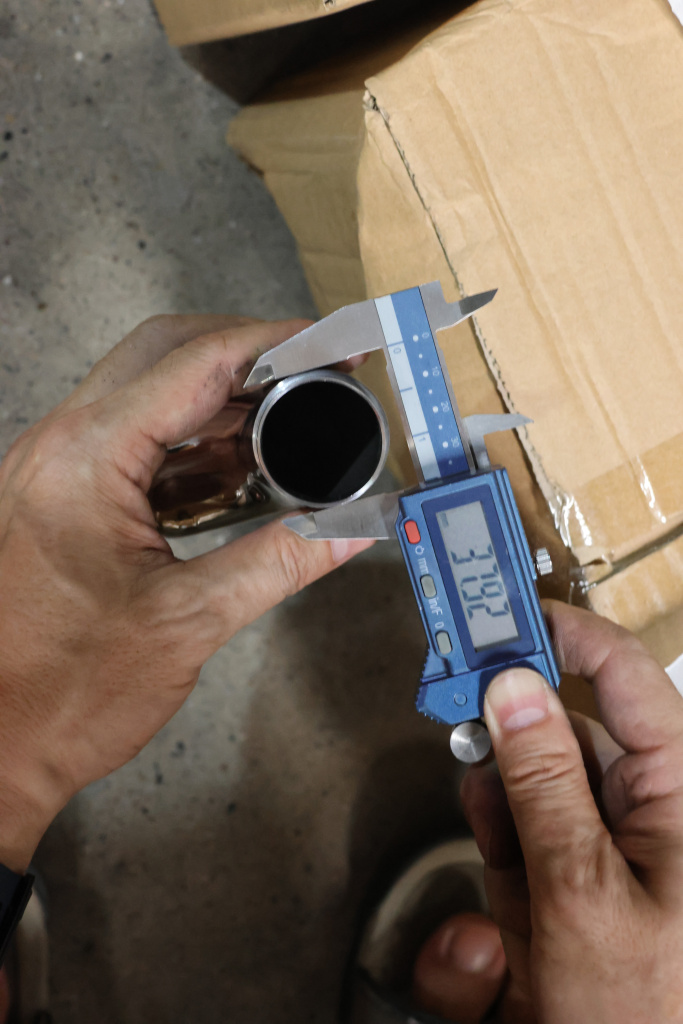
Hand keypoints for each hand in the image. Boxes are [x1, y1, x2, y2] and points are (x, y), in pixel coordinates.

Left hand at [0, 314, 371, 872]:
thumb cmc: (66, 692)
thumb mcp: (188, 621)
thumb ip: (280, 562)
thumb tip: (349, 529)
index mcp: (85, 459)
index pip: (192, 363)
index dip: (269, 344)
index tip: (322, 344)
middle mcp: (60, 446)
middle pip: (162, 355)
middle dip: (243, 356)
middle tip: (310, 372)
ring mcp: (54, 470)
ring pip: (146, 395)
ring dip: (217, 402)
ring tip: (286, 425)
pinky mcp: (60, 497)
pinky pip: (132, 443)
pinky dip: (189, 445)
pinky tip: (237, 473)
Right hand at [460, 601, 682, 1022]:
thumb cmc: (647, 1018)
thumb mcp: (582, 895)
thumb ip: (542, 784)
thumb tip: (511, 691)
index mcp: (678, 793)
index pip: (623, 676)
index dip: (563, 635)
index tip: (500, 619)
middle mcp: (649, 810)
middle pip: (562, 736)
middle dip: (510, 762)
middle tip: (468, 766)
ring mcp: (610, 853)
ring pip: (531, 796)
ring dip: (502, 841)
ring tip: (510, 917)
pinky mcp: (577, 889)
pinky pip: (523, 853)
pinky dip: (501, 888)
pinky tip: (500, 956)